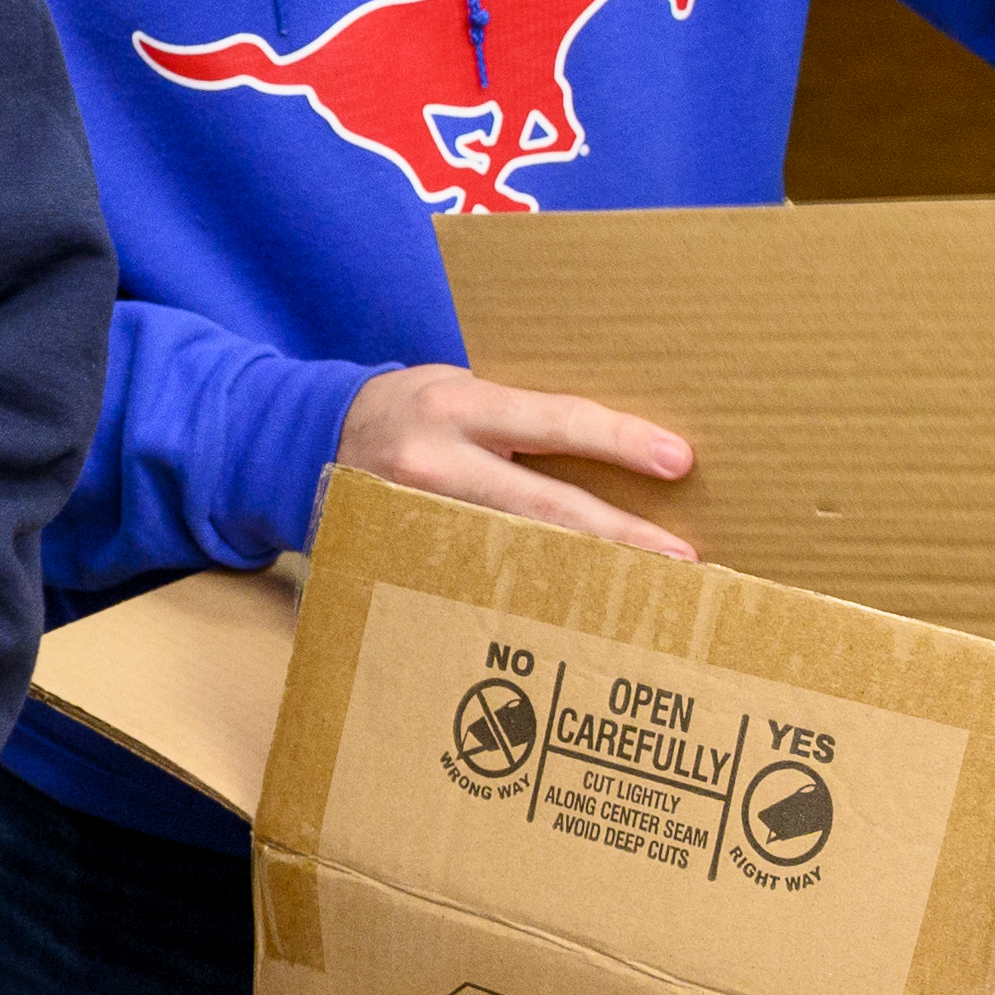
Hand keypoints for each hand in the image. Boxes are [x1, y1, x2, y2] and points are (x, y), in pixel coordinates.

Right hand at [339, 365, 696, 557]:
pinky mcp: (409, 555)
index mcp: (459, 406)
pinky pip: (481, 577)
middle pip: (546, 507)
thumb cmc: (411, 406)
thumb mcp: (460, 387)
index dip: (619, 440)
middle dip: (620, 533)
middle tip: (681, 557)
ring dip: (586, 571)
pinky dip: (533, 589)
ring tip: (642, 588)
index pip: (554, 421)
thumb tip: (612, 443)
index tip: (678, 460)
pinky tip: (573, 606)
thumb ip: (520, 416)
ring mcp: (420, 517)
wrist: (313, 436)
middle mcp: (438, 463)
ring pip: (519, 553)